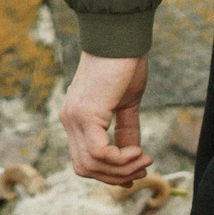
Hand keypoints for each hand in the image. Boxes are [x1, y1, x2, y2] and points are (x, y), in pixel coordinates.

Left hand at [61, 52, 151, 185]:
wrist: (120, 38)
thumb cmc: (124, 64)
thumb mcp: (126, 104)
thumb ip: (126, 130)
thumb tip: (133, 156)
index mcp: (75, 118)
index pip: (84, 160)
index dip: (109, 173)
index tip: (138, 170)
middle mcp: (68, 120)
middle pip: (85, 168)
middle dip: (117, 176)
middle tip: (144, 168)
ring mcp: (74, 119)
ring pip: (91, 165)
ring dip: (122, 169)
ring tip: (145, 159)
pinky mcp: (86, 115)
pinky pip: (100, 153)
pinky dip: (121, 159)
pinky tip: (139, 152)